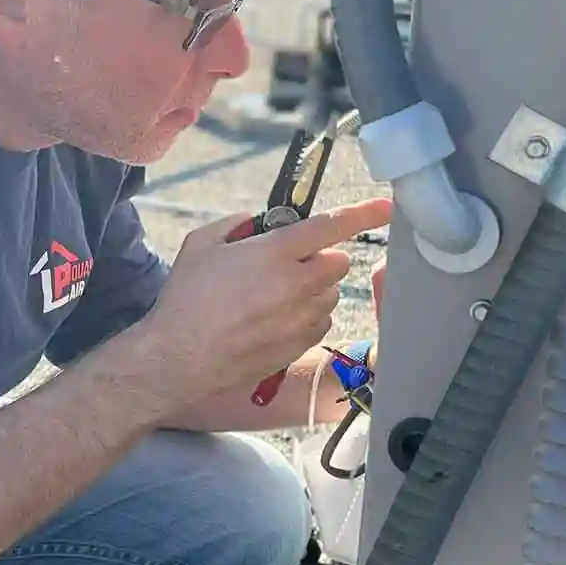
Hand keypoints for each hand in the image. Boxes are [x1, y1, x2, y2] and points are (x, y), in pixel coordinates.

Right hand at [134, 198, 390, 417]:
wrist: (180, 357)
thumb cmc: (186, 297)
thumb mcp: (202, 243)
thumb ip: (238, 223)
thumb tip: (261, 224)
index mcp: (275, 251)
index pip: (331, 225)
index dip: (363, 213)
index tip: (385, 207)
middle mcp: (297, 283)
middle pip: (338, 261)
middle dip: (319, 257)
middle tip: (286, 264)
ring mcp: (302, 317)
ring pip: (331, 292)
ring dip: (314, 288)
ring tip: (274, 296)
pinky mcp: (301, 343)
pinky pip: (322, 320)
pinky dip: (307, 314)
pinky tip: (274, 319)